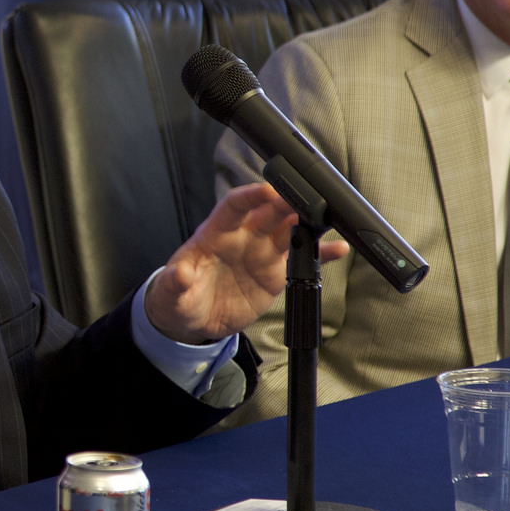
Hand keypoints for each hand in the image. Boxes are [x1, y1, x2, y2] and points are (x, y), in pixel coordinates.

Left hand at [143, 183, 350, 343]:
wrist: (193, 320)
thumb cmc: (178, 297)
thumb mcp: (170, 292)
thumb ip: (176, 281)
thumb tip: (180, 272)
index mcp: (215, 233)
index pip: (233, 206)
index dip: (250, 197)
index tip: (266, 191)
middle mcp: (242, 238)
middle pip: (268, 213)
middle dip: (286, 203)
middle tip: (306, 199)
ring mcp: (261, 254)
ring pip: (288, 230)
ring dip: (307, 223)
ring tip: (328, 219)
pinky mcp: (275, 274)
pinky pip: (301, 259)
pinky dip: (321, 254)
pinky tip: (339, 248)